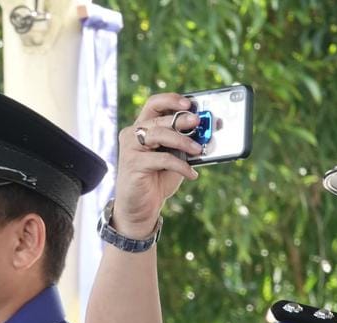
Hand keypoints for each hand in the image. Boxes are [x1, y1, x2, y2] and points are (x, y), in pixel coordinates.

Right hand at [112, 93, 202, 237]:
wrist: (140, 209)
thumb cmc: (157, 180)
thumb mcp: (174, 159)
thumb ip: (183, 145)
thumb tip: (206, 133)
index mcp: (142, 128)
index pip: (154, 104)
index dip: (171, 99)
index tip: (190, 103)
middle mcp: (132, 134)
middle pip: (159, 118)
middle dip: (181, 119)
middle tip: (198, 122)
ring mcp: (130, 148)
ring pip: (160, 134)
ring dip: (183, 141)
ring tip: (198, 150)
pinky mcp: (133, 164)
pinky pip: (162, 159)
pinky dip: (181, 166)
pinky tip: (192, 174)